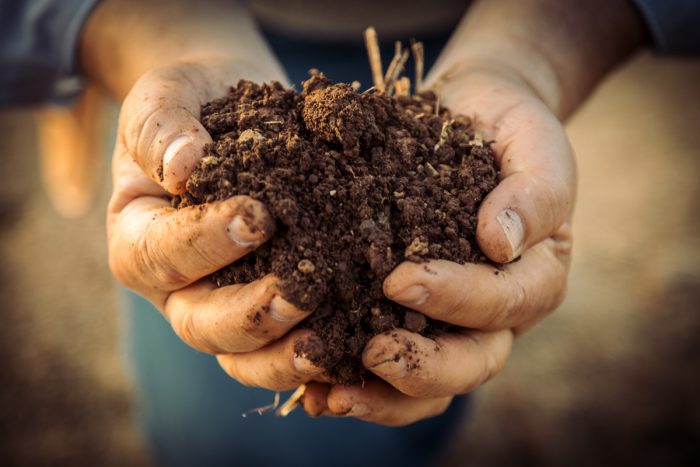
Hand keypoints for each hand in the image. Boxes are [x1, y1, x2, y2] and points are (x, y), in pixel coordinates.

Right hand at [107, 59, 326, 386]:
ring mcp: (223, 302)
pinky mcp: (268, 307)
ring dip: (282, 356)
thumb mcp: (165, 96)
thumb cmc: (192, 103)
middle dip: (250, 316)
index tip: (258, 218)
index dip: (206, 243)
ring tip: (326, 343)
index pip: (161, 254)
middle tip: (300, 293)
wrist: (228, 111)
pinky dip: (316, 353)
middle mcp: (177, 285)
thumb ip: (161, 127)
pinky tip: (352, 345)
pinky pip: (285, 346)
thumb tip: (183, 168)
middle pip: (199, 324)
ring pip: (242, 354)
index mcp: (139, 237)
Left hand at [302, 66, 574, 424]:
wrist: (473, 118)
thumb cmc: (509, 130)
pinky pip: (390, 364)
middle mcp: (496, 311)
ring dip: (383, 396)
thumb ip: (534, 192)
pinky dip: (356, 382)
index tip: (398, 280)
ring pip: (431, 382)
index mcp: (533, 275)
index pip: (504, 302)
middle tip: (371, 352)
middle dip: (422, 365)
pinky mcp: (409, 315)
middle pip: (473, 362)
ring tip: (329, 396)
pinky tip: (311, 390)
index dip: (456, 298)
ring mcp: (452, 319)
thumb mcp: (534, 145)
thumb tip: (500, 244)